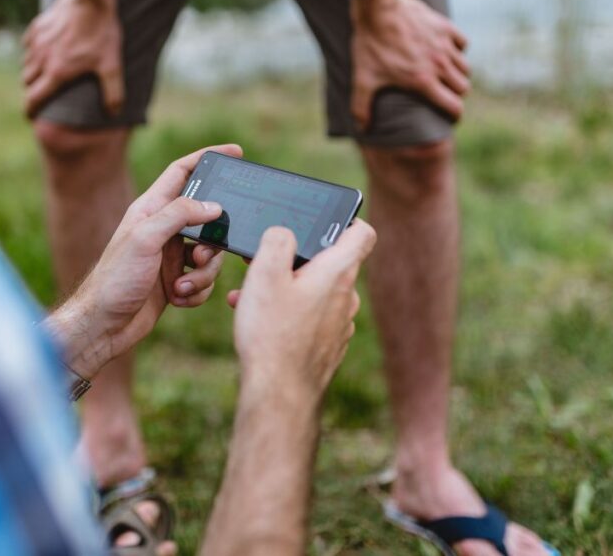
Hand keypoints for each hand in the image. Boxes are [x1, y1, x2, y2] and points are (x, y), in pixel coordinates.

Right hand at [22, 0, 123, 119]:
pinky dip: (33, 52)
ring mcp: (37, 42)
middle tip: (44, 92)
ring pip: (26, 64)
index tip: (31, 117)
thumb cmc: (102, 34)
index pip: (34, 99)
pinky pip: (28, 45)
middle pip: (27, 82)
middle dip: (33, 90)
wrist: (91, 0)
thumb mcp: (112, 65)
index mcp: (57, 72)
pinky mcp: (36, 27)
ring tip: (46, 72)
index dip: (30, 111)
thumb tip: (114, 113)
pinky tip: (46, 50)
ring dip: (33, 71)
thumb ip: (113, 91)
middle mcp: (42, 59)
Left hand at [51, 144, 243, 378]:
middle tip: (199, 256)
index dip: (208, 158)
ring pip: (210, 254)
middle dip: (214, 239)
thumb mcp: (145, 238)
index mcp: (151, 208)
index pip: (183, 172)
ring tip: (181, 286)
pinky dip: (197, 291)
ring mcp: (171, 255)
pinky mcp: (177, 280)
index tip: (236, 152)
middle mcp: (163, 229)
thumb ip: (179, 214)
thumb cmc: (115, 279)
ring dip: (203, 274)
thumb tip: (214, 205)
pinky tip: (177, 298)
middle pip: (207, 219)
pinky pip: (204, 279)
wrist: (104, 326)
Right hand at [227, 220, 376, 399]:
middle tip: (263, 265)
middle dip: (296, 260)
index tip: (322, 222)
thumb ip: (277, 241)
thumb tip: (284, 233)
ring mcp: (340, 325)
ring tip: (250, 297)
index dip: (346, 220)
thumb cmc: (272, 333)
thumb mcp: (265, 274)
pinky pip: (310, 319)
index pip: (362, 232)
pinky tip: (259, 323)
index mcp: (338, 272)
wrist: (279, 394)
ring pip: (315, 293)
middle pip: (330, 263)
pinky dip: (288, 314)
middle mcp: (346, 297)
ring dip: (286, 289)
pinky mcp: (328, 347)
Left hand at [351, 0, 469, 128]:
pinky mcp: (445, 27)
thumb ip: (361, 107)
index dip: (454, 115)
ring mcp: (444, 45)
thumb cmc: (370, 45)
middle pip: (463, 88)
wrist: (377, 8)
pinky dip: (458, 50)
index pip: (453, 106)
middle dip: (455, 95)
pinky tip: (445, 51)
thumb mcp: (362, 79)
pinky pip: (463, 44)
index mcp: (423, 81)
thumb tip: (363, 128)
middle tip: (443, 94)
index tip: (449, 117)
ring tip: (444, 74)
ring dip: (457, 74)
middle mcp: (439, 65)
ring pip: (465, 68)